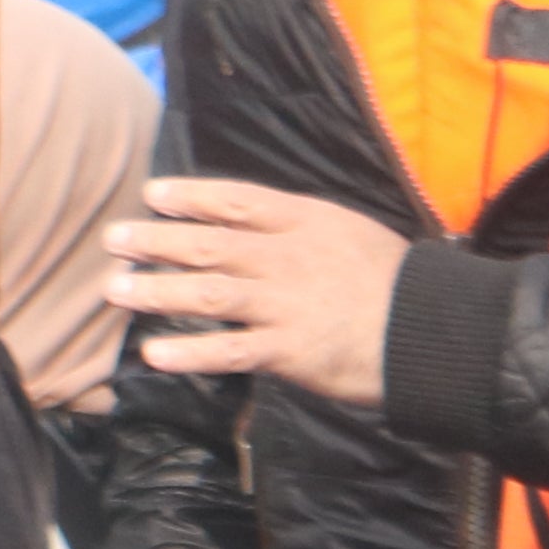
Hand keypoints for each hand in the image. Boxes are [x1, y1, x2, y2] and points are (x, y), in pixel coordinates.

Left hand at [109, 179, 410, 404]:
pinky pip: (231, 350)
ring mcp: (286, 304)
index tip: (152, 194)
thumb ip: (302, 229)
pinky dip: (191, 352)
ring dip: (157, 291)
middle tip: (114, 239)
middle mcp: (288, 257)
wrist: (434, 330)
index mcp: (306, 222)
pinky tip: (154, 354)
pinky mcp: (290, 351)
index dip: (191, 196)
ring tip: (115, 290)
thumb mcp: (350, 234)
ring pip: (208, 293)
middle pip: (210, 244)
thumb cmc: (395, 283)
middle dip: (157, 241)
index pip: (237, 200)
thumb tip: (256, 224)